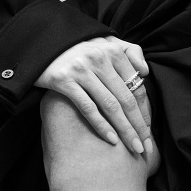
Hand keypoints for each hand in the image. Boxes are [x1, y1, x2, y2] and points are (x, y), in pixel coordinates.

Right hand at [36, 36, 152, 155]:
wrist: (41, 47)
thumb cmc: (77, 50)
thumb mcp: (104, 43)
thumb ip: (128, 51)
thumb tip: (145, 72)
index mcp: (112, 51)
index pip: (136, 85)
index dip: (145, 110)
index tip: (149, 131)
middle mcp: (99, 58)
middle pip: (126, 98)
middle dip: (139, 125)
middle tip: (146, 146)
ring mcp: (81, 70)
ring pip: (110, 105)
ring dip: (125, 129)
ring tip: (134, 147)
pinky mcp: (63, 80)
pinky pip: (87, 107)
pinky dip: (101, 125)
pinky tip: (112, 140)